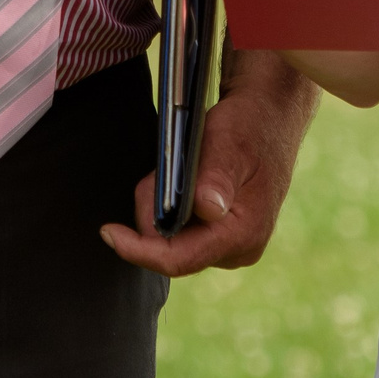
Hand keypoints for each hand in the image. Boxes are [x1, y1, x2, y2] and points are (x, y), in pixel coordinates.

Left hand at [101, 51, 317, 274]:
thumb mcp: (230, 143)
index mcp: (244, 234)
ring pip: (173, 239)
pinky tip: (186, 179)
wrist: (269, 118)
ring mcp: (231, 245)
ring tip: (180, 167)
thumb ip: (216, 177)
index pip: (180, 259)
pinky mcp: (222, 236)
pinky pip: (182, 230)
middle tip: (160, 171)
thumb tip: (207, 209)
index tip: (109, 232)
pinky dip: (173, 206)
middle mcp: (240, 249)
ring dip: (163, 206)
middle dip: (153, 213)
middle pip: (171, 249)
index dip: (139, 250)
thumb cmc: (250, 127)